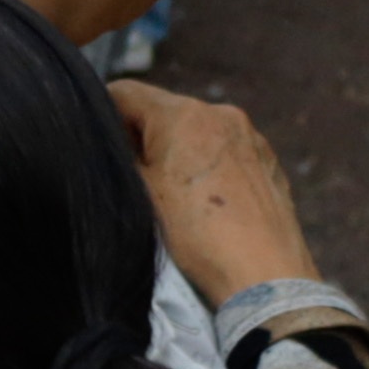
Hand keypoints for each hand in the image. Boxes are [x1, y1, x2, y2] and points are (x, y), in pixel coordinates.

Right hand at [112, 79, 316, 305]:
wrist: (264, 275)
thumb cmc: (196, 235)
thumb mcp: (139, 195)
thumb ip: (120, 158)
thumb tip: (110, 143)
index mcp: (183, 114)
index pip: (125, 93)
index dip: (102, 117)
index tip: (100, 151)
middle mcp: (220, 113)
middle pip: (163, 111)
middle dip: (143, 138)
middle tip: (135, 181)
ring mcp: (250, 136)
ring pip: (196, 132)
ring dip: (177, 153)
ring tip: (174, 198)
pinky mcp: (269, 161)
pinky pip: (225, 151)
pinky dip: (208, 167)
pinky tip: (207, 204)